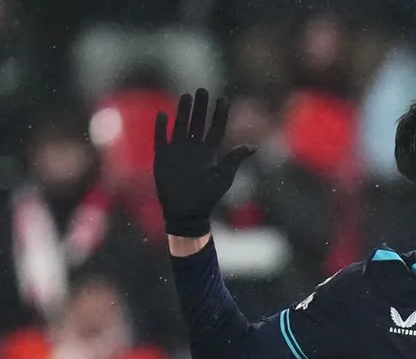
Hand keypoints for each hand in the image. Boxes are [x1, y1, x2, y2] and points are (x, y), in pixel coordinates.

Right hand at [153, 87, 254, 237]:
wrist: (186, 212)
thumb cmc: (207, 196)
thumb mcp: (223, 176)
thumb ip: (234, 159)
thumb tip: (254, 146)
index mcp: (210, 153)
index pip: (215, 128)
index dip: (219, 114)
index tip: (222, 98)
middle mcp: (194, 149)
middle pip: (198, 122)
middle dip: (201, 107)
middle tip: (203, 90)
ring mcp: (178, 151)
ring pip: (181, 125)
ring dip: (183, 111)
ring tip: (186, 96)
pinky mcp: (163, 157)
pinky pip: (161, 138)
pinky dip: (161, 127)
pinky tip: (163, 115)